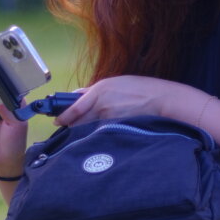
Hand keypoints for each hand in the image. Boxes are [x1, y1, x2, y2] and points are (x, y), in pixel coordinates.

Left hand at [54, 75, 186, 125]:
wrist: (162, 99)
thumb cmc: (140, 89)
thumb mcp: (115, 83)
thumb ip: (96, 91)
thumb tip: (79, 95)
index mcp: (99, 89)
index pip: (73, 106)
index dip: (63, 116)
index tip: (57, 121)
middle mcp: (100, 104)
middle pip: (78, 120)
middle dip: (71, 125)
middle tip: (67, 128)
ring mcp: (108, 117)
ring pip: (89, 128)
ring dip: (84, 131)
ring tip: (82, 134)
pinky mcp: (117, 127)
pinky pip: (101, 133)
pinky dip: (97, 135)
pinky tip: (100, 136)